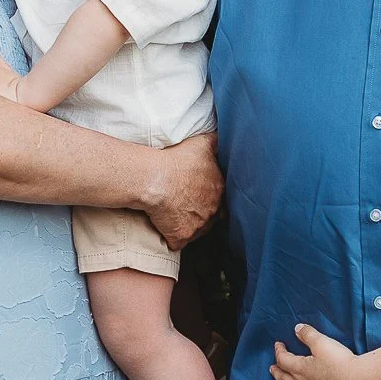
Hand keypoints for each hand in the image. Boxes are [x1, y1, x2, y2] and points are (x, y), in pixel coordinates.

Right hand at [141, 132, 221, 249]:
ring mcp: (198, 227)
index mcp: (220, 191)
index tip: (199, 194)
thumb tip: (225, 136)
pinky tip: (165, 229)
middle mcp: (213, 211)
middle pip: (211, 217)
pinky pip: (178, 242)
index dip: (210, 197)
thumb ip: (217, 141)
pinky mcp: (181, 237)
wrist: (155, 179)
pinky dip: (172, 238)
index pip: (221, 198)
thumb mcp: (202, 143)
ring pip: (197, 231)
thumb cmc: (177, 159)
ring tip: (175, 216)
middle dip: (202, 213)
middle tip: (187, 206)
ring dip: (189, 226)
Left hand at [271, 323, 365, 379]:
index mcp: (300, 369)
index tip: (278, 345)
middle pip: (284, 379)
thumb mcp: (322, 342)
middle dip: (277, 372)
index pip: (283, 360)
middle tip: (273, 368)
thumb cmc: (340, 362)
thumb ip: (308, 335)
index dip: (279, 351)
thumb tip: (297, 329)